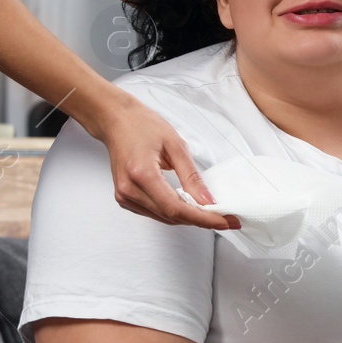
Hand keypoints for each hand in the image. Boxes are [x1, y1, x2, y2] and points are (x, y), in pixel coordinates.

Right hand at [91, 91, 239, 229]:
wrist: (116, 121)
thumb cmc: (142, 126)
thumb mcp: (175, 145)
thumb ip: (192, 177)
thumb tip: (207, 201)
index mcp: (141, 174)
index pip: (176, 208)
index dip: (203, 219)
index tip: (225, 221)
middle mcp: (129, 190)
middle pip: (171, 216)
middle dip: (200, 219)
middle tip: (225, 218)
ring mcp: (124, 196)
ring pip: (164, 218)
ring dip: (188, 217)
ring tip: (209, 212)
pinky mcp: (124, 199)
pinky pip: (154, 213)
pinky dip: (173, 212)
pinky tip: (187, 205)